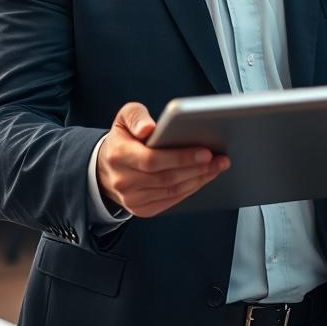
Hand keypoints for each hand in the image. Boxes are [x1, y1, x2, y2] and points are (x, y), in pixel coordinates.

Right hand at [96, 102, 229, 217]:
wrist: (106, 168)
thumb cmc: (122, 139)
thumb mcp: (124, 118)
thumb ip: (136, 116)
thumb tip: (148, 128)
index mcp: (119, 155)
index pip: (153, 160)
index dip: (182, 158)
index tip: (206, 152)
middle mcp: (123, 180)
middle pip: (167, 177)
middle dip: (198, 168)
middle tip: (220, 159)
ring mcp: (132, 199)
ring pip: (172, 190)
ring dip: (199, 179)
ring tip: (217, 166)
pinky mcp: (141, 209)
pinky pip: (171, 200)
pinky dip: (191, 189)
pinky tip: (203, 178)